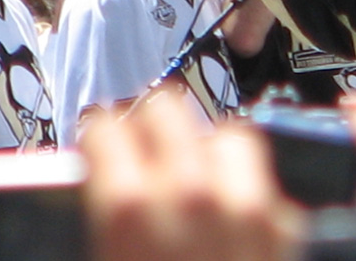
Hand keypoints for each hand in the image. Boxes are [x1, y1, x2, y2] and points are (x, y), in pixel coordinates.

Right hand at [80, 91, 304, 260]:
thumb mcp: (104, 255)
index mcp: (129, 208)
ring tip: (195, 179)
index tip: (101, 146)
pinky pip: (267, 183)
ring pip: (229, 136)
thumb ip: (99, 212)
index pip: (105, 125)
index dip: (99, 138)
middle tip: (144, 153)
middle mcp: (191, 194)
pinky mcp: (284, 227)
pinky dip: (249, 190)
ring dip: (209, 152)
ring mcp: (246, 208)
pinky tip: (234, 215)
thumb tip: (70, 193)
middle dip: (152, 127)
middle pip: (169, 109)